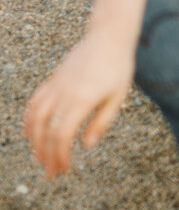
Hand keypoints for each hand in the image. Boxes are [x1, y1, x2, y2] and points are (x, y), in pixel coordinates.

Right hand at [24, 33, 134, 178]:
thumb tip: (86, 145)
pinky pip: (34, 102)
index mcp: (82, 100)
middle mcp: (64, 94)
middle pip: (47, 132)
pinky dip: (29, 120)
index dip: (60, 155)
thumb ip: (102, 121)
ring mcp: (56, 86)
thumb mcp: (118, 96)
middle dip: (47, 155)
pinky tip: (31, 132)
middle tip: (51, 173)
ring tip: (40, 157)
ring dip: (34, 141)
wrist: (108, 37)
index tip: (64, 168)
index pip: (62, 135)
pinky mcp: (52, 80)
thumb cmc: (118, 66)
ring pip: (35, 118)